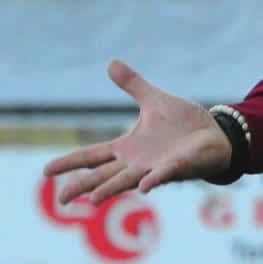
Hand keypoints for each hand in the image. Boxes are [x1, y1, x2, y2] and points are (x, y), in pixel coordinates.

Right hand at [42, 59, 229, 204]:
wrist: (216, 134)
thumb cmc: (184, 124)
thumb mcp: (154, 100)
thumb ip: (133, 84)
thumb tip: (111, 62)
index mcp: (127, 148)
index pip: (91, 156)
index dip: (70, 163)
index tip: (46, 172)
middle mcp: (136, 163)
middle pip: (102, 176)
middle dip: (82, 186)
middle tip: (61, 199)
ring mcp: (155, 168)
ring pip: (127, 181)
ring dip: (110, 189)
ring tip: (92, 200)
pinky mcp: (177, 168)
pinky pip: (162, 176)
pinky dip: (152, 181)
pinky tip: (142, 187)